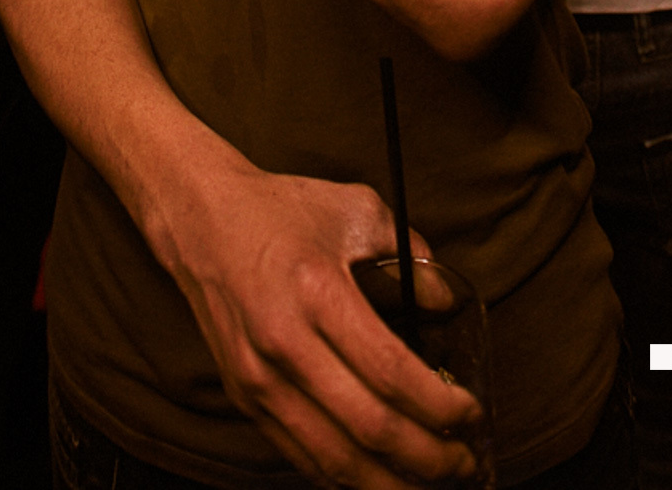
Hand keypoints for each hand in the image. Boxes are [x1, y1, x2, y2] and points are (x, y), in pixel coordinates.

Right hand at [160, 163, 482, 486]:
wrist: (199, 215)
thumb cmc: (280, 209)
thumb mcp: (353, 209)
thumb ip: (408, 254)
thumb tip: (446, 302)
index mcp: (317, 291)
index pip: (392, 373)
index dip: (442, 406)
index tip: (472, 413)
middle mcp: (284, 342)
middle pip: (370, 429)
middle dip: (430, 458)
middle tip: (465, 462)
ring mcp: (259, 376)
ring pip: (335, 460)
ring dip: (392, 483)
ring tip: (432, 481)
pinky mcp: (243, 395)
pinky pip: (302, 456)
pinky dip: (346, 478)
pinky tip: (380, 476)